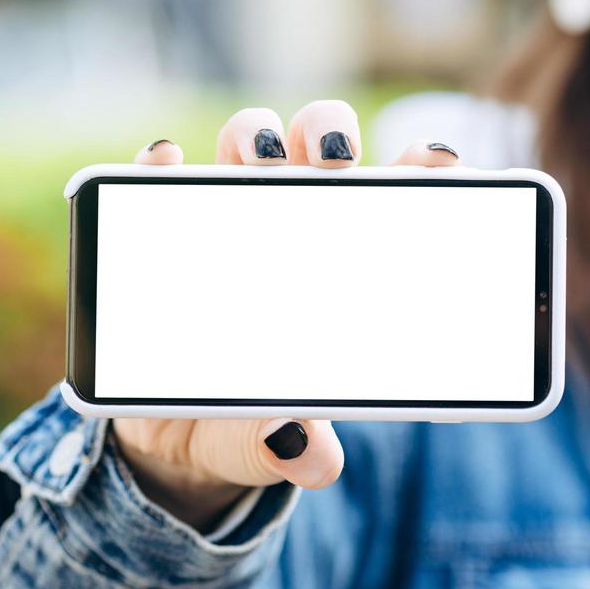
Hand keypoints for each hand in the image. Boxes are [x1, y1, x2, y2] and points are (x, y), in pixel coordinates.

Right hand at [112, 100, 462, 531]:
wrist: (171, 439)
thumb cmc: (252, 423)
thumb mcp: (273, 442)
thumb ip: (294, 446)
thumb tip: (310, 457)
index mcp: (348, 258)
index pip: (396, 192)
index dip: (422, 165)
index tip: (435, 160)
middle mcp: (295, 219)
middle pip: (322, 141)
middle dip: (331, 131)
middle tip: (334, 161)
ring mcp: (229, 214)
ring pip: (249, 139)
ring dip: (256, 133)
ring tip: (262, 162)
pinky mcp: (161, 223)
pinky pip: (154, 176)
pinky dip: (158, 163)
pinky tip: (164, 162)